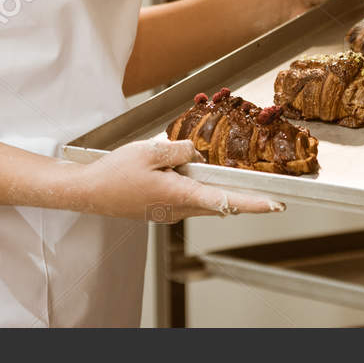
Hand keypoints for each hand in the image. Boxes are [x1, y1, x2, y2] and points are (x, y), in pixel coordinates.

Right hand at [76, 137, 286, 222]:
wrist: (88, 192)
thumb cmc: (115, 173)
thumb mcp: (149, 151)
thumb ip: (180, 150)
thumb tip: (196, 154)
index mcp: (179, 195)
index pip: (224, 200)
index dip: (253, 203)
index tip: (275, 205)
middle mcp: (178, 209)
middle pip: (217, 201)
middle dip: (238, 195)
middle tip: (262, 191)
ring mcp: (170, 211)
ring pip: (200, 198)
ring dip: (205, 184)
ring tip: (181, 166)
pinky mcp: (162, 208)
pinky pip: (185, 196)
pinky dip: (188, 184)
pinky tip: (170, 169)